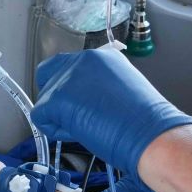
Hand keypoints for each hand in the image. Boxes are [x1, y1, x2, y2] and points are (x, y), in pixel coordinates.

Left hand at [32, 47, 191, 184]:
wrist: (150, 134)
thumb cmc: (146, 121)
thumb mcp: (126, 89)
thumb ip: (102, 86)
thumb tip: (88, 99)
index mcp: (101, 57)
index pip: (70, 66)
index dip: (72, 88)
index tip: (81, 103)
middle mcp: (83, 60)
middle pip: (48, 74)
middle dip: (55, 96)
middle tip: (73, 116)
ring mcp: (68, 78)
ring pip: (45, 99)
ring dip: (59, 117)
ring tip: (87, 128)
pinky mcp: (58, 98)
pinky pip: (41, 117)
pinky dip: (55, 130)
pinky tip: (78, 134)